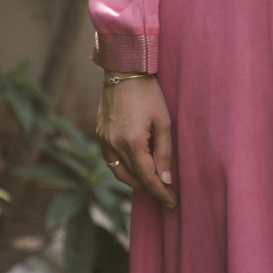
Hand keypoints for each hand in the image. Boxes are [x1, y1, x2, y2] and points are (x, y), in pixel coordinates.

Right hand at [96, 73, 176, 209]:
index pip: (147, 178)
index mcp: (131, 142)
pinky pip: (111, 160)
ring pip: (119, 172)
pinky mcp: (100, 133)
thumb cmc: (149, 93)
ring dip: (136, 182)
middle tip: (166, 195)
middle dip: (151, 189)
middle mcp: (113, 144)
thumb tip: (165, 179)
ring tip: (153, 185)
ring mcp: (104, 139)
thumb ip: (164, 152)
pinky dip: (124, 169)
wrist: (124, 70)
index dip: (160, 192)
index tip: (172, 202)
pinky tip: (136, 169)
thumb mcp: (164, 122)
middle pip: (133, 178)